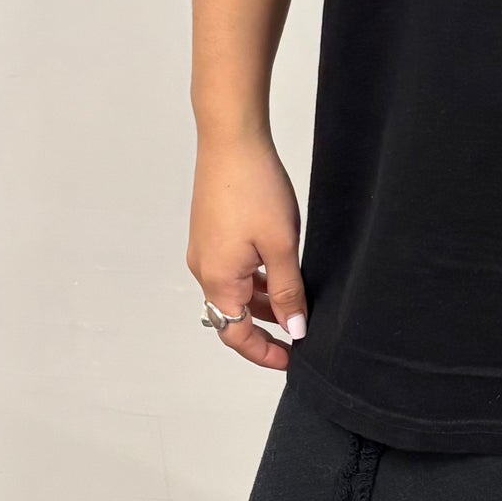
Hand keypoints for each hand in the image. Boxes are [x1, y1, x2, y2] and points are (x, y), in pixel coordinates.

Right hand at [188, 132, 305, 371]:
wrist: (231, 141)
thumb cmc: (254, 188)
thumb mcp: (282, 247)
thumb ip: (288, 292)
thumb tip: (294, 329)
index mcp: (218, 280)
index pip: (236, 334)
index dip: (263, 352)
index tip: (290, 360)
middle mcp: (204, 269)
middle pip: (232, 316)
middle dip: (265, 328)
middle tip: (298, 333)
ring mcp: (205, 251)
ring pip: (234, 292)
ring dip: (262, 302)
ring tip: (296, 302)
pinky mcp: (210, 234)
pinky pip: (232, 270)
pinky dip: (254, 280)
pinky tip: (279, 271)